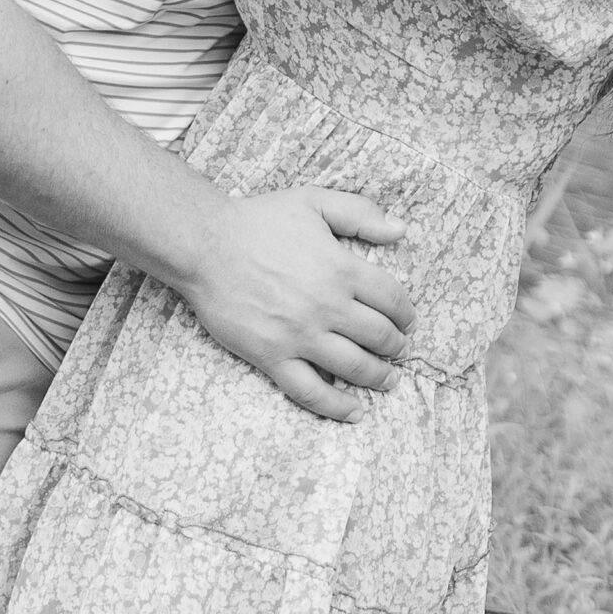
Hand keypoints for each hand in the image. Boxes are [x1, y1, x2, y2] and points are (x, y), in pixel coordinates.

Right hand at [182, 187, 414, 422]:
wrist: (205, 245)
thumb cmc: (258, 220)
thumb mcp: (314, 201)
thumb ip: (360, 214)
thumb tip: (401, 230)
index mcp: (342, 268)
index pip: (391, 299)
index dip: (406, 313)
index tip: (408, 321)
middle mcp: (327, 306)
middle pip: (379, 336)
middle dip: (396, 346)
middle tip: (399, 349)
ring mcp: (300, 335)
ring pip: (354, 367)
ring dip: (379, 376)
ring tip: (389, 379)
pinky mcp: (272, 356)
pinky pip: (311, 391)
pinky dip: (337, 406)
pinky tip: (354, 412)